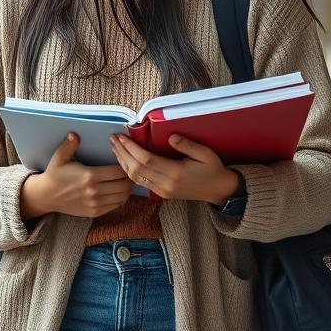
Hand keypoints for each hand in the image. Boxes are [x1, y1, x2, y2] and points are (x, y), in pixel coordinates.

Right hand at [19, 132, 132, 219]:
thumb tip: (74, 134)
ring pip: (123, 196)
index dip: (125, 165)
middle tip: (131, 170)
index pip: (117, 171)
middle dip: (130, 177)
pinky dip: (122, 198)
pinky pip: (116, 205)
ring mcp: (96, 203)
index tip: (125, 160)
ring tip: (128, 180)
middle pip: (124, 185)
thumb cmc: (55, 175)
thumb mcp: (60, 158)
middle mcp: (95, 191)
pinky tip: (120, 191)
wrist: (47, 196)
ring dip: (128, 188)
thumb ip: (69, 145)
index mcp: (89, 175)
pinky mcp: (95, 212)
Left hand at [111, 133, 239, 204]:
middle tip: (113, 139)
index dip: (131, 148)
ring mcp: (162, 191)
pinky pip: (140, 183)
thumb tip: (171, 137)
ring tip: (115, 147)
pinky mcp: (162, 194)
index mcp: (176, 173)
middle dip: (122, 153)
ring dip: (122, 162)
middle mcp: (166, 184)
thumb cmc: (212, 169)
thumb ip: (187, 145)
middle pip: (136, 169)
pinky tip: (124, 160)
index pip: (146, 160)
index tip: (122, 136)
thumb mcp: (205, 154)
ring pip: (135, 178)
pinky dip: (129, 171)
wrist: (218, 190)